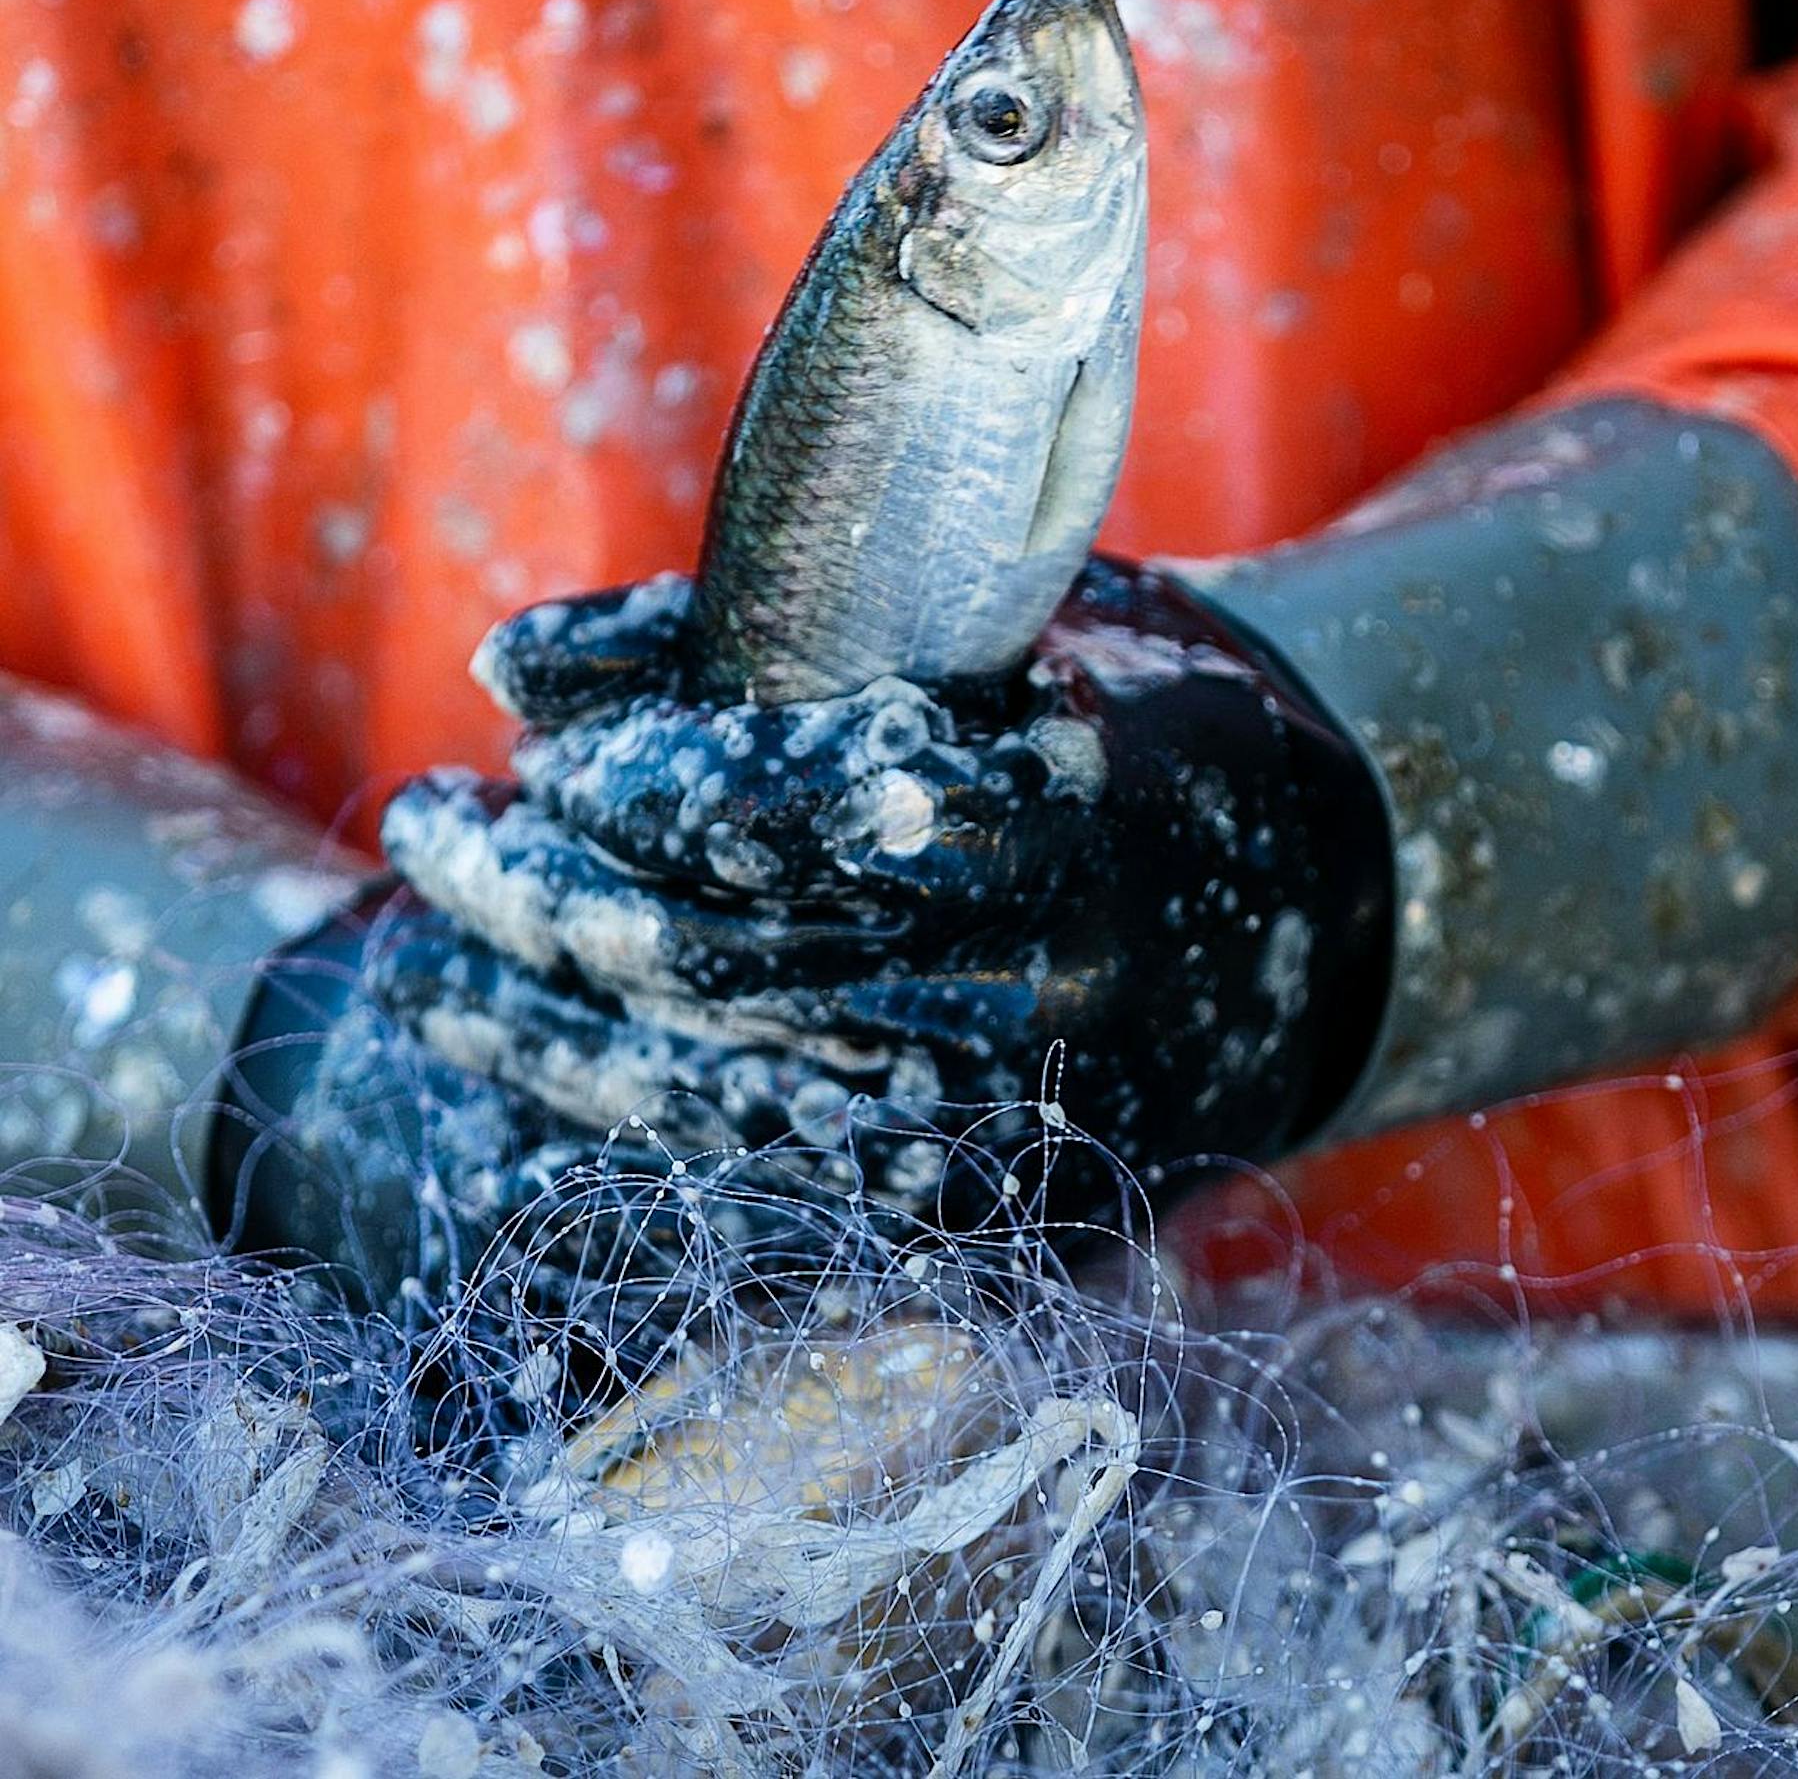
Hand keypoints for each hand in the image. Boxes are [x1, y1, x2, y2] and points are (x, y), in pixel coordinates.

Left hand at [373, 559, 1393, 1224]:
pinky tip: (530, 1088)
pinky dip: (630, 1143)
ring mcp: (1019, 1119)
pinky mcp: (991, 1207)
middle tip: (428, 832)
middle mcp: (1043, 984)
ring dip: (543, 1035)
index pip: (810, 805)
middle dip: (540, 901)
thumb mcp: (987, 631)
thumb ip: (756, 632)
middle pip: (728, 964)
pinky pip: (769, 1197)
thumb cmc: (1129, 730)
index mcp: (1063, 811)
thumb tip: (506, 666)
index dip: (652, 783)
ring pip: (720, 1100)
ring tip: (429, 966)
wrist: (1329, 915)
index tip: (547, 758)